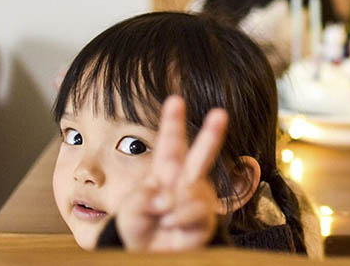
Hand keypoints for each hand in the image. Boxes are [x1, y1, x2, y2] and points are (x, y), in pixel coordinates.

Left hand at [114, 95, 227, 251]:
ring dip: (174, 202)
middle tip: (220, 113)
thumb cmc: (140, 226)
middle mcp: (186, 180)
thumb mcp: (129, 210)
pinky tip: (170, 223)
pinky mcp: (205, 219)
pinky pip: (197, 210)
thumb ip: (142, 199)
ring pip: (196, 187)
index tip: (175, 99)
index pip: (170, 144)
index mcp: (165, 171)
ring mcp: (198, 199)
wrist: (149, 255)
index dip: (173, 122)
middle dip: (212, 134)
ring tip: (162, 216)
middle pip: (200, 154)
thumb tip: (166, 200)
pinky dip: (179, 217)